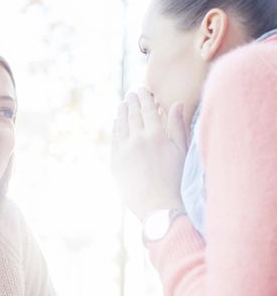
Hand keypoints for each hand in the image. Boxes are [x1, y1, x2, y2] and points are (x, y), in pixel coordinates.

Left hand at [111, 88, 186, 219]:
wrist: (158, 206)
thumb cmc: (176, 179)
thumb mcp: (182, 151)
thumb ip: (177, 126)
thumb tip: (175, 103)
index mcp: (156, 135)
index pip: (148, 109)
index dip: (145, 98)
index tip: (143, 89)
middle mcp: (137, 139)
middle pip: (132, 114)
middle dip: (132, 102)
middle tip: (131, 94)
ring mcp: (123, 151)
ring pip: (120, 125)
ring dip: (122, 113)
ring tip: (123, 104)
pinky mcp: (115, 161)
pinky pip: (114, 139)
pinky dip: (115, 128)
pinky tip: (117, 123)